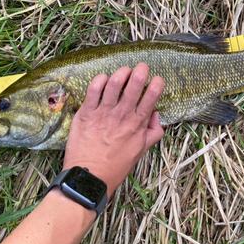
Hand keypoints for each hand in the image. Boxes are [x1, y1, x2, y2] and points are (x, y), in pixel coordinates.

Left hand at [63, 63, 164, 197]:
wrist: (90, 176)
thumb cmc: (115, 166)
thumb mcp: (141, 151)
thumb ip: (152, 132)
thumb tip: (155, 114)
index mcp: (137, 124)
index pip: (152, 95)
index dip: (157, 83)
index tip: (156, 79)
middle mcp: (122, 115)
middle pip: (135, 83)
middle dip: (141, 70)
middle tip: (141, 67)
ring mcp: (103, 113)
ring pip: (114, 82)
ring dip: (121, 72)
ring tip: (123, 72)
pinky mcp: (86, 113)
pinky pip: (94, 89)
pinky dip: (100, 79)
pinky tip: (103, 80)